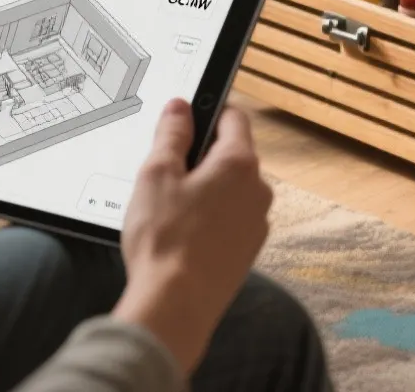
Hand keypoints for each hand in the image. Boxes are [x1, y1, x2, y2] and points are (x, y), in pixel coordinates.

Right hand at [114, 99, 272, 372]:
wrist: (176, 304)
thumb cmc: (165, 240)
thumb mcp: (157, 174)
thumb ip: (171, 135)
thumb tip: (180, 109)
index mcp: (239, 163)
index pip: (234, 117)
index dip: (209, 111)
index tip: (188, 116)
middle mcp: (257, 190)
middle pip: (233, 155)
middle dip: (202, 155)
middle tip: (166, 170)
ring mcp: (257, 223)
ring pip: (231, 190)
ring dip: (207, 190)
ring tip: (170, 209)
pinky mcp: (248, 250)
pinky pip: (231, 220)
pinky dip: (211, 219)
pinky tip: (182, 234)